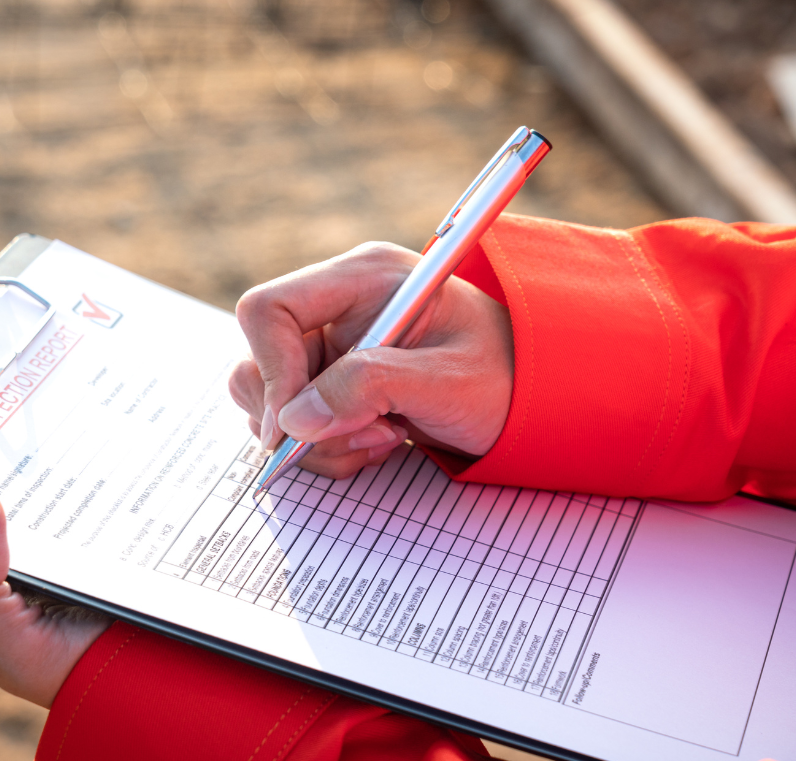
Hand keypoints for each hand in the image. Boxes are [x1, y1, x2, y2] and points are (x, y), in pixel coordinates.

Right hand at [230, 242, 513, 478]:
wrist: (537, 397)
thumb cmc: (509, 376)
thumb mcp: (448, 383)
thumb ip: (370, 389)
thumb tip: (293, 421)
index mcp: (361, 278)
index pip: (268, 311)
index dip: (270, 369)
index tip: (293, 427)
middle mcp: (334, 307)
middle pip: (257, 362)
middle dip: (298, 418)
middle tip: (364, 435)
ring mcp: (330, 347)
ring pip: (272, 404)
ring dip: (319, 441)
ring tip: (384, 438)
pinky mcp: (331, 383)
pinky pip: (295, 426)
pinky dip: (329, 448)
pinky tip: (381, 440)